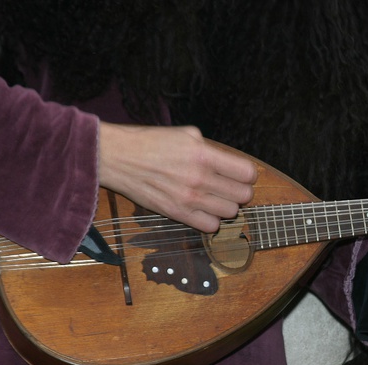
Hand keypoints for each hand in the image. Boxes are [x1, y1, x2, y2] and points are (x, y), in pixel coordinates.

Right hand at [98, 123, 256, 232]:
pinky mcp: (177, 214)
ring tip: (216, 198)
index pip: (247, 173)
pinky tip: (205, 210)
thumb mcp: (186, 134)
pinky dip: (212, 221)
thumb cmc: (151, 143)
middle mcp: (200, 178)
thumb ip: (211, 149)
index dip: (248, 175)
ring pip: (231, 213)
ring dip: (227, 206)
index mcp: (204, 155)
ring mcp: (189, 199)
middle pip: (244, 196)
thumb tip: (229, 163)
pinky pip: (211, 227)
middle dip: (241, 191)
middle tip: (230, 187)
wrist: (118, 158)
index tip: (242, 174)